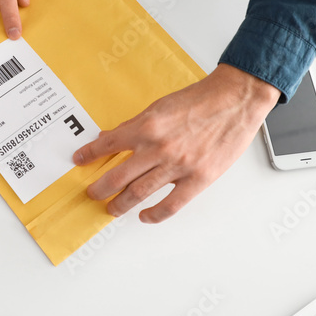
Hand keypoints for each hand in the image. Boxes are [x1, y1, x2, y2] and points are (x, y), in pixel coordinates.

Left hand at [72, 64, 280, 222]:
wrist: (235, 100)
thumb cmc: (202, 100)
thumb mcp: (161, 105)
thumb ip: (137, 124)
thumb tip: (114, 136)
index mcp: (147, 126)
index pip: (109, 144)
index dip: (90, 154)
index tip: (80, 160)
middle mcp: (158, 147)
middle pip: (118, 176)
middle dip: (100, 188)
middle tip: (92, 194)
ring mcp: (177, 165)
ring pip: (139, 193)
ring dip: (120, 204)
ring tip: (112, 208)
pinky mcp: (198, 179)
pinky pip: (170, 205)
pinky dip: (154, 215)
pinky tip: (145, 216)